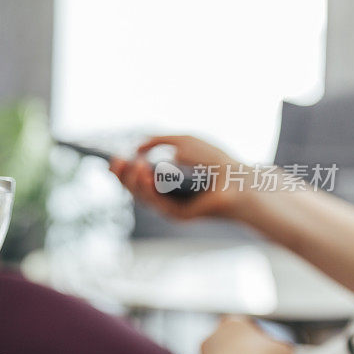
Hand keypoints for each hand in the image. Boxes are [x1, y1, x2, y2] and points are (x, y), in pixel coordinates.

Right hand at [109, 135, 248, 219]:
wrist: (238, 178)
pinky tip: (146, 176)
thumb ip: (160, 140)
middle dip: (122, 175)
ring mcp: (169, 205)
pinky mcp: (177, 214)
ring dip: (134, 181)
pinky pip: (156, 203)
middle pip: (133, 188)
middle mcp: (164, 194)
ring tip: (135, 165)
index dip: (124, 169)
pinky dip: (148, 190)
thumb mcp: (184, 141)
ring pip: (141, 196)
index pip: (136, 176)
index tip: (115, 158)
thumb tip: (137, 146)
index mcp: (163, 179)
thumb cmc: (215, 160)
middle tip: (116, 161)